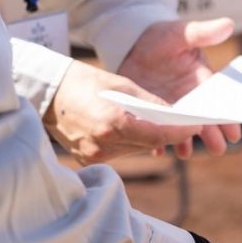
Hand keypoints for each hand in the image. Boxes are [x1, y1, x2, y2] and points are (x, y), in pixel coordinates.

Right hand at [44, 59, 202, 163]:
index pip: (159, 136)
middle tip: (177, 121)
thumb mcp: (122, 85)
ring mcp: (95, 155)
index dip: (180, 132)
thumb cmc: (84, 82)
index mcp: (113, 123)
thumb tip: (175, 114)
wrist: (46, 93)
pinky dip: (126, 141)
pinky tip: (118, 126)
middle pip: (149, 144)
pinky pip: (119, 152)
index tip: (195, 127)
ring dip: (144, 137)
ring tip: (138, 118)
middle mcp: (104, 144)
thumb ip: (151, 103)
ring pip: (135, 149)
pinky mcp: (88, 160)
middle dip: (164, 132)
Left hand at [117, 18, 241, 157]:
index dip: (228, 117)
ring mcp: (170, 106)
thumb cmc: (162, 37)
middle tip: (219, 149)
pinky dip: (156, 140)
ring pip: (180, 127)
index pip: (218, 101)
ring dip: (183, 140)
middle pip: (203, 119)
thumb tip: (229, 24)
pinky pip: (156, 128)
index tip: (235, 131)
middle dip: (212, 134)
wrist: (134, 44)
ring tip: (184, 153)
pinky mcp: (151, 111)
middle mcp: (189, 98)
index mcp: (202, 81)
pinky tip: (157, 150)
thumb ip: (203, 32)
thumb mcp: (182, 33)